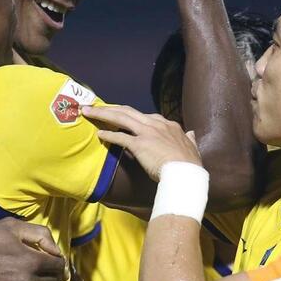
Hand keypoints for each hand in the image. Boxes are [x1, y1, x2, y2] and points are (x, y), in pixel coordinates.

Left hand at [80, 104, 201, 179]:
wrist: (186, 173)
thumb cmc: (190, 164)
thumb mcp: (192, 148)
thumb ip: (190, 140)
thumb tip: (191, 133)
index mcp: (168, 125)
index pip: (146, 116)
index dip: (131, 114)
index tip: (120, 114)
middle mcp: (156, 124)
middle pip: (128, 111)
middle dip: (110, 108)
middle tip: (95, 107)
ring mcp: (147, 133)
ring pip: (121, 118)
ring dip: (102, 114)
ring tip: (88, 112)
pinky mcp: (139, 144)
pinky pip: (120, 137)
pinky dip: (108, 134)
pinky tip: (99, 134)